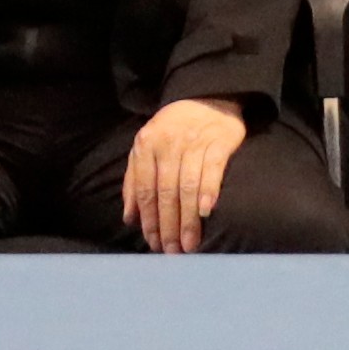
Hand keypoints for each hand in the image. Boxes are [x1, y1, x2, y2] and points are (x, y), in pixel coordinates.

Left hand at [124, 96, 247, 253]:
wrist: (206, 98)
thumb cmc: (172, 130)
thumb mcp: (146, 148)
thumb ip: (134, 181)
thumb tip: (129, 218)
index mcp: (146, 145)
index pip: (145, 189)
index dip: (148, 219)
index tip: (153, 242)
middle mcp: (168, 143)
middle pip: (166, 192)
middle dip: (168, 226)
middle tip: (172, 251)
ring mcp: (194, 141)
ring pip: (187, 186)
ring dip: (188, 219)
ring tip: (189, 244)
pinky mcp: (219, 141)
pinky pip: (213, 169)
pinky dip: (208, 191)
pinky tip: (206, 211)